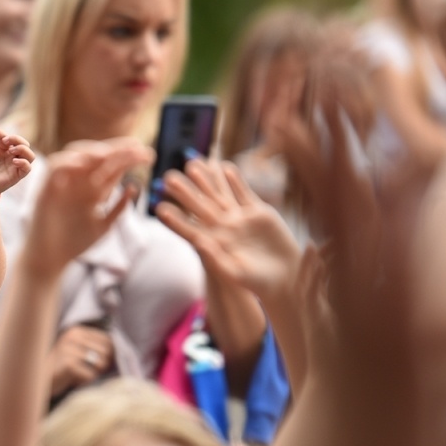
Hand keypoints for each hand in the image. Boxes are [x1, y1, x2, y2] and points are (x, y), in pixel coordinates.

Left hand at [0, 127, 34, 199]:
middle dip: (16, 138)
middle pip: (24, 144)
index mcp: (4, 151)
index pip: (9, 138)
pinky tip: (13, 161)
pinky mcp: (16, 176)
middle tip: (4, 140)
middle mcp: (12, 158)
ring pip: (30, 155)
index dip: (1, 133)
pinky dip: (24, 162)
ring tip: (11, 150)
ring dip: (23, 149)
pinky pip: (27, 168)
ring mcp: (15, 167)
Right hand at [21, 137, 150, 279]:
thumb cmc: (75, 244)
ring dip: (92, 151)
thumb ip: (118, 209)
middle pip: (98, 157)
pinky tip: (83, 164)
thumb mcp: (103, 226)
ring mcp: (64, 182)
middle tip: (136, 147)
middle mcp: (80, 181)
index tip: (148, 155)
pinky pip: (55, 168)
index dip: (129, 158)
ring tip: (109, 153)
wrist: (51, 259)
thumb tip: (134, 187)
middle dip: (117, 150)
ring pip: (77, 156)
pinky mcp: (47, 188)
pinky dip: (68, 163)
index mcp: (94, 188)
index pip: (112, 166)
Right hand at [50, 325, 113, 396]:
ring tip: (78, 375)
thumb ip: (94, 347)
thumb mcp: (76, 351)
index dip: (108, 354)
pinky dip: (84, 382)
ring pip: (101, 364)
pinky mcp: (68, 364)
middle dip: (101, 366)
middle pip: (107, 353)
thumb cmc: (61, 369)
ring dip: (92, 374)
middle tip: (85, 371)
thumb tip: (120, 352)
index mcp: (77, 330)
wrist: (37, 381)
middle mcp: (73, 336)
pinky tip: (72, 380)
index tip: (95, 364)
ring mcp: (69, 349)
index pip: (108, 340)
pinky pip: (90, 375)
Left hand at [157, 158, 301, 301]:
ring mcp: (241, 218)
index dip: (176, 220)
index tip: (159, 209)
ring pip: (220, 195)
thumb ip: (216, 258)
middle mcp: (225, 229)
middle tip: (168, 177)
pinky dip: (235, 181)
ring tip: (192, 163)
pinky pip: (244, 193)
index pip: (191, 230)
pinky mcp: (259, 212)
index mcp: (215, 244)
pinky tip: (225, 166)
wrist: (285, 276)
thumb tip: (199, 242)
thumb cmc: (258, 281)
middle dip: (186, 193)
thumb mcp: (235, 272)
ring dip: (207, 181)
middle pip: (201, 207)